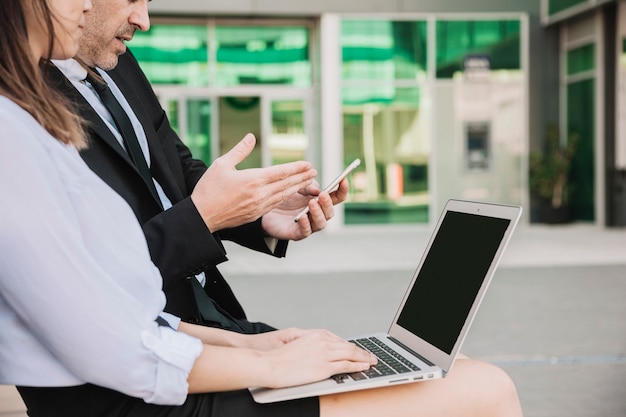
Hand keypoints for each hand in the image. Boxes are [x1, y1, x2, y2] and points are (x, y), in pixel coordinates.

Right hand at [191, 134, 316, 231]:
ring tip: (308, 182)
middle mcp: (259, 194)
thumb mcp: (222, 164)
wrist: (201, 216)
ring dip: (297, 188)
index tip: (308, 164)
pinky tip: (290, 194)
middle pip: (286, 184)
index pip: (281, 172)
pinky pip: (275, 204)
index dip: (296, 168)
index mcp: (252, 179)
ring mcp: (259, 206)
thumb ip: (240, 150)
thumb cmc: (208, 188)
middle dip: (302, 177)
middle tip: (314, 172)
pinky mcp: (256, 215)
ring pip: (283, 195)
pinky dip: (286, 198)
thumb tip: (251, 136)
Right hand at [259, 330, 376, 388]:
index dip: (350, 346)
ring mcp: (324, 354)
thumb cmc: (279, 358)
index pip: (339, 340)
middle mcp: (322, 342)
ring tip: (372, 361)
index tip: (357, 349)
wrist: (269, 365)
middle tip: (371, 355)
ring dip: (364, 358)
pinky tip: (364, 367)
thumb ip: (311, 346)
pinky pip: (346, 366)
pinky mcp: (324, 367)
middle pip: (348, 346)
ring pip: (351, 354)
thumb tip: (320, 352)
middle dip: (361, 351)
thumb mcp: (296, 344)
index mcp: (315, 336)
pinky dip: (358, 366)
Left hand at [261, 178, 348, 239]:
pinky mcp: (296, 234)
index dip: (342, 189)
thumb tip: (317, 191)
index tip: (343, 180)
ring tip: (312, 203)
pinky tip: (303, 217)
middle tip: (322, 195)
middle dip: (328, 203)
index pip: (337, 197)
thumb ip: (307, 186)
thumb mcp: (296, 186)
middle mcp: (317, 215)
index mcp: (320, 202)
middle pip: (330, 212)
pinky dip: (306, 224)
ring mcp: (309, 225)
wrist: (267, 208)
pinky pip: (305, 232)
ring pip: (321, 224)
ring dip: (318, 214)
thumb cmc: (285, 197)